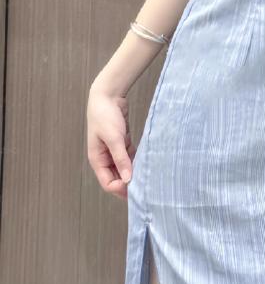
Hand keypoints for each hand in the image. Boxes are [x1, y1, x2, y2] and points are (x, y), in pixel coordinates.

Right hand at [86, 86, 136, 200]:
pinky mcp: (122, 142)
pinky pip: (129, 157)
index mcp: (97, 160)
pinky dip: (136, 161)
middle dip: (128, 183)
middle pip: (116, 178)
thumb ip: (121, 158)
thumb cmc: (105, 116)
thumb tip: (128, 180)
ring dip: (134, 172)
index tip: (136, 187)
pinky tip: (147, 163)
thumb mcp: (114, 138)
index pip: (108, 183)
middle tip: (146, 187)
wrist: (107, 95)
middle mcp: (104, 158)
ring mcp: (113, 150)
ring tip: (149, 177)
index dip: (121, 188)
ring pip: (124, 168)